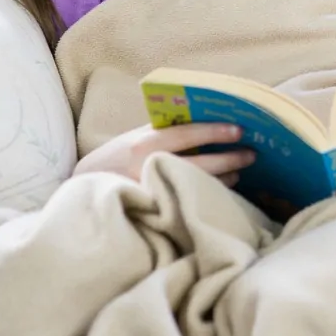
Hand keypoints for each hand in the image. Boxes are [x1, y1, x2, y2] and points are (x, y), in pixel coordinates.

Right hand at [72, 123, 254, 186]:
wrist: (84, 190)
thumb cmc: (116, 160)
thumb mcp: (134, 139)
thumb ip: (162, 132)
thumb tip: (204, 122)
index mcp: (145, 144)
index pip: (187, 134)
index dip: (214, 132)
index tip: (239, 130)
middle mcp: (149, 167)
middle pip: (199, 164)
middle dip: (229, 159)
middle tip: (251, 155)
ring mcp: (152, 192)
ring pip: (197, 185)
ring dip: (223, 179)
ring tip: (239, 173)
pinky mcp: (155, 214)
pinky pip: (188, 204)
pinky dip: (206, 197)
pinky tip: (219, 192)